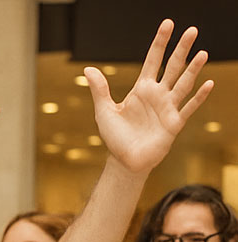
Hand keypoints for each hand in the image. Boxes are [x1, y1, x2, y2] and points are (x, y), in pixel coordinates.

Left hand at [86, 20, 212, 173]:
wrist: (125, 161)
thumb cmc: (115, 136)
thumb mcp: (104, 111)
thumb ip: (99, 90)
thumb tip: (88, 69)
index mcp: (141, 89)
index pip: (153, 60)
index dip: (160, 43)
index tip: (168, 24)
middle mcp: (157, 95)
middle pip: (172, 67)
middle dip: (181, 49)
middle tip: (192, 30)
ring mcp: (167, 108)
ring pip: (183, 84)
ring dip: (193, 69)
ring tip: (202, 53)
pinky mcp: (174, 123)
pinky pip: (188, 107)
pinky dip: (198, 97)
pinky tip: (208, 84)